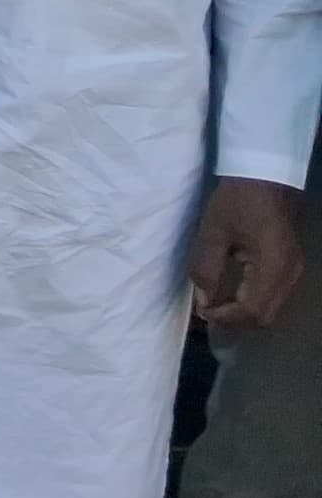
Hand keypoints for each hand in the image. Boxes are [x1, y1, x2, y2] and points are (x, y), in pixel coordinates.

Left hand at [194, 175, 306, 332]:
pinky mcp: (292, 267)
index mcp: (273, 266)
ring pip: (271, 311)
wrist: (266, 177)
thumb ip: (205, 269)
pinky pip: (273, 298)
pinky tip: (232, 293)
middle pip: (264, 318)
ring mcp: (295, 272)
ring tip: (216, 303)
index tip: (202, 310)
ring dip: (243, 314)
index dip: (225, 318)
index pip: (252, 311)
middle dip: (234, 321)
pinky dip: (252, 303)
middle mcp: (290, 275)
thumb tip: (203, 300)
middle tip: (207, 309)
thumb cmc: (237, 201)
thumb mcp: (212, 233)